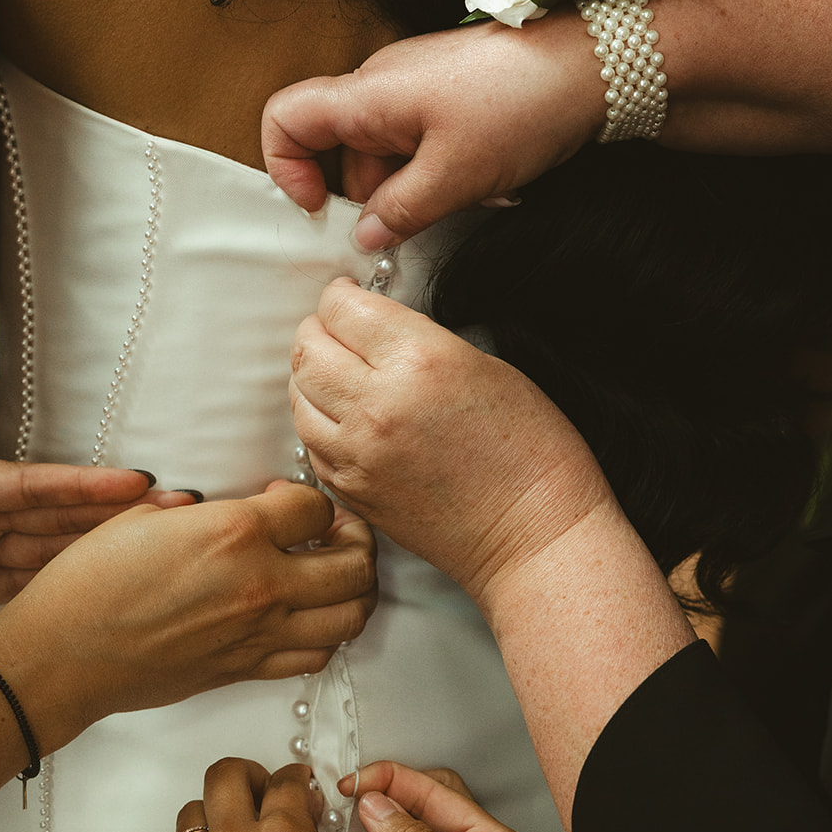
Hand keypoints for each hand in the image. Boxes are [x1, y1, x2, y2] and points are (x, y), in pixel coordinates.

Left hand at [0, 458, 191, 621]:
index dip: (82, 484)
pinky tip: (109, 587)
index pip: (29, 485)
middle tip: (176, 508)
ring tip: (161, 545)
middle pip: (59, 513)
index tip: (133, 481)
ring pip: (55, 548)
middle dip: (117, 510)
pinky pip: (29, 584)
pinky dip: (69, 584)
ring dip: (106, 546)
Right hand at [0, 482, 377, 748]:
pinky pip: (317, 656)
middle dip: (356, 541)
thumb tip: (224, 508)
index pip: (317, 506)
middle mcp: (260, 584)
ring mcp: (259, 633)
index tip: (287, 500)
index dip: (309, 499)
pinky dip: (328, 634)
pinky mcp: (247, 670)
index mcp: (235, 533)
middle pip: (354, 564)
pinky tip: (308, 618)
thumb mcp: (141, 516)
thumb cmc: (88, 584)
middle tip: (337, 534)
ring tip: (335, 576)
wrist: (62, 655)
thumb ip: (200, 510)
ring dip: (355, 591)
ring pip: (351, 616)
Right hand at [262, 13, 602, 249]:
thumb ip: (398, 213)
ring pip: (386, 152)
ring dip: (413, 189)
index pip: (286, 118)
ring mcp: (416, 86)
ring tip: (468, 198)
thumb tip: (364, 237)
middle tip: (410, 227)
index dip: (286, 168)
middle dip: (370, 197)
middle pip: (340, 149)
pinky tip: (484, 182)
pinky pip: (421, 142)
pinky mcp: (449, 93)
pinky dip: (441, 171)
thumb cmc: (523, 102)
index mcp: (368, 94)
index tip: (319, 210)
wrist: (596, 61)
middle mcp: (382, 84)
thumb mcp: (454, 176)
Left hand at [290, 278, 609, 604]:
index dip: (342, 295)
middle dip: (317, 329)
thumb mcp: (487, 367)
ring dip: (311, 376)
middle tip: (335, 328)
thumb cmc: (532, 452)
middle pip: (308, 350)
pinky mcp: (350, 490)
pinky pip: (310, 441)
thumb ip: (421, 341)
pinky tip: (343, 416)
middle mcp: (377, 405)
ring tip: (336, 371)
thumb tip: (375, 330)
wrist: (533, 535)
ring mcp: (357, 453)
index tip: (348, 296)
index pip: (344, 309)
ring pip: (299, 396)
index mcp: (419, 360)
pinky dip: (317, 420)